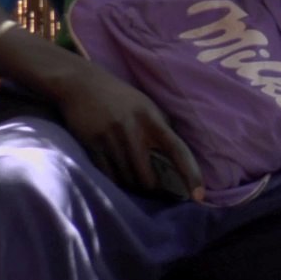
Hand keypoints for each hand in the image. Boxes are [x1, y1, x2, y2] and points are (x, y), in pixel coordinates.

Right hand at [54, 61, 204, 200]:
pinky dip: (116, 183)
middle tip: (157, 193)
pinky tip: (120, 180)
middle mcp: (133, 130)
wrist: (81, 83)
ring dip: (134, 187)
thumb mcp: (147, 105)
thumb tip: (178, 154)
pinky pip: (108, 176)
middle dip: (153, 190)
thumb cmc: (120, 97)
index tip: (198, 196)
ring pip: (128, 180)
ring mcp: (111, 139)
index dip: (191, 173)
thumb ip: (162, 126)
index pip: (178, 150)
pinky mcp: (92, 145)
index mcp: (152, 119)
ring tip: (137, 186)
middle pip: (148, 177)